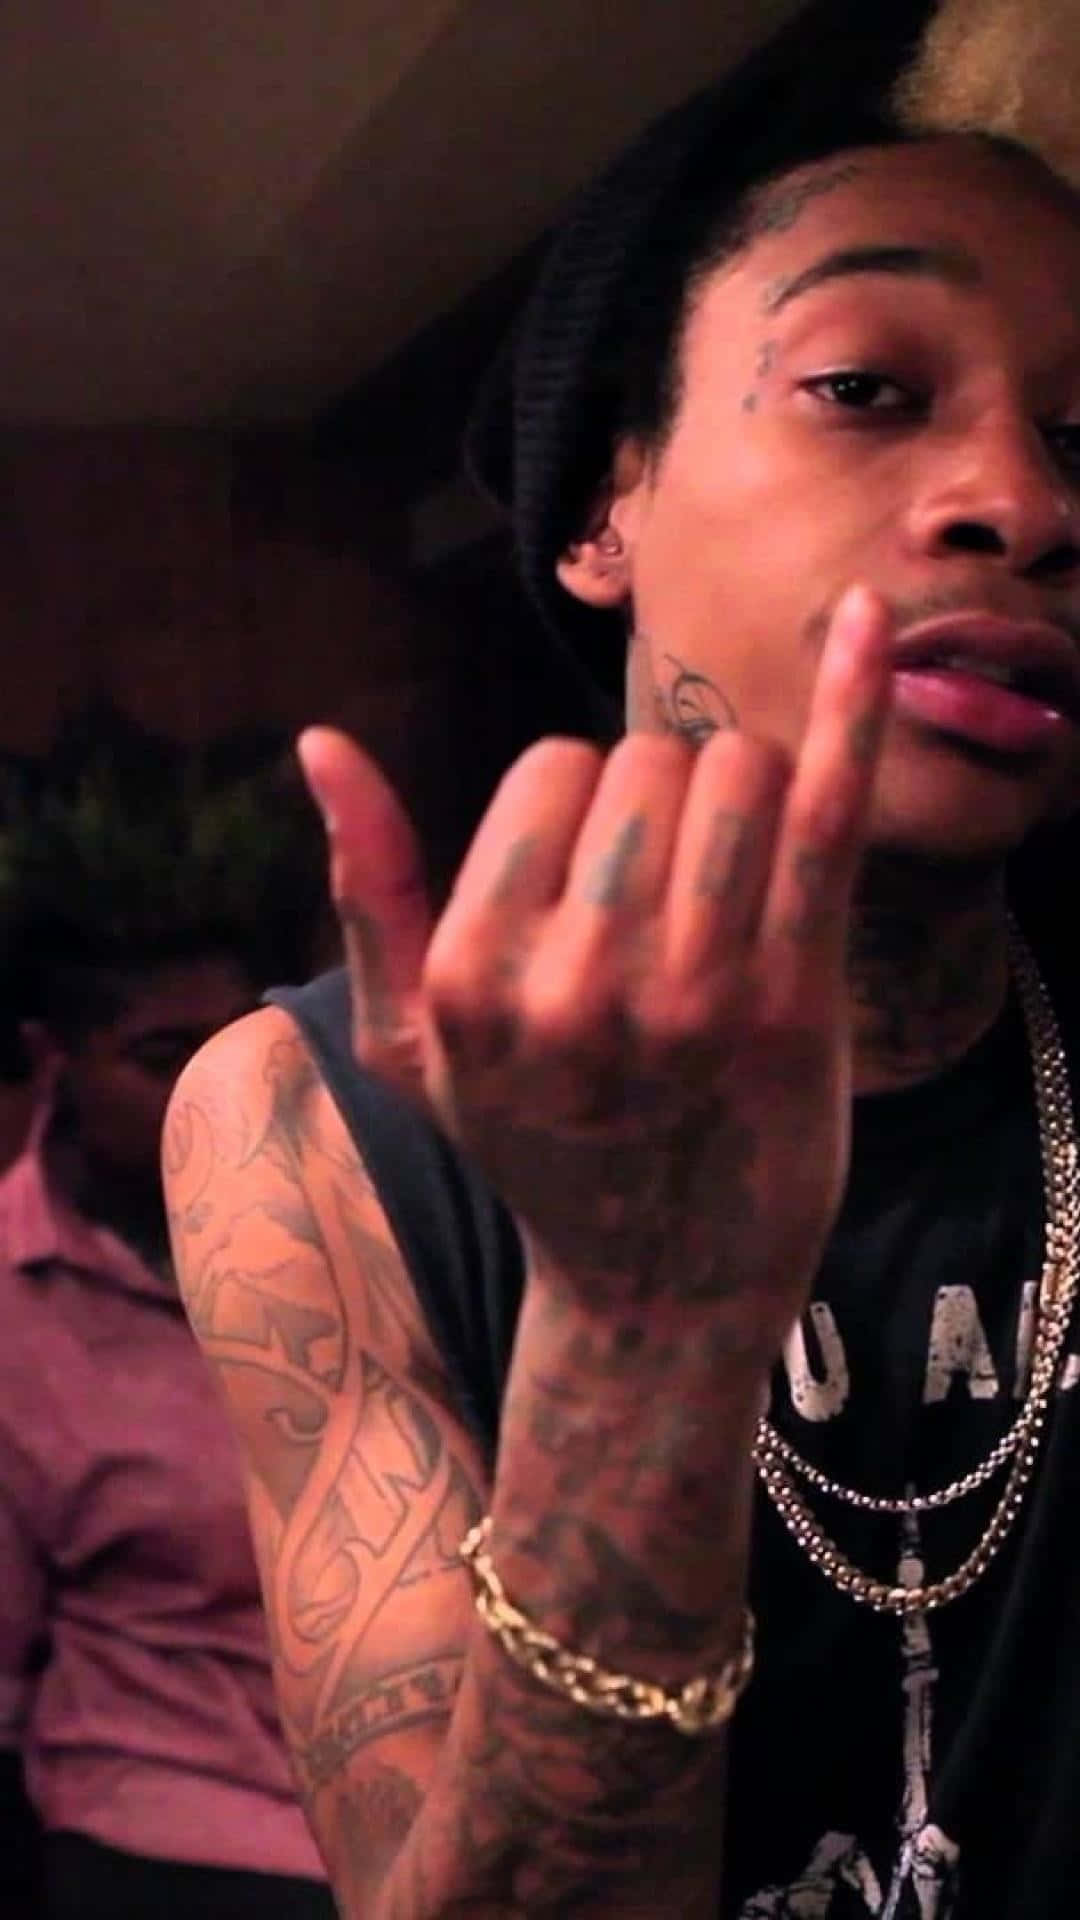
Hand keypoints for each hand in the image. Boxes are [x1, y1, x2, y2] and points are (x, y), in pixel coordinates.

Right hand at [299, 585, 891, 1352]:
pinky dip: (854, 703)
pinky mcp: (796, 1004)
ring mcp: (693, 997)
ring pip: (735, 771)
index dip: (578, 805)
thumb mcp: (412, 1044)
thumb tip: (319, 741)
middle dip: (661, 796)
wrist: (661, 1281)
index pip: (550, 770)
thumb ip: (368, 889)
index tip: (592, 876)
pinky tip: (872, 618)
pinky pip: (825, 817)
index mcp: (469, 979)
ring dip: (741, 795)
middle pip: (644, 760)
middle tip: (669, 890)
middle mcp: (575, 986)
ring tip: (729, 877)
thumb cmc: (530, 1144)